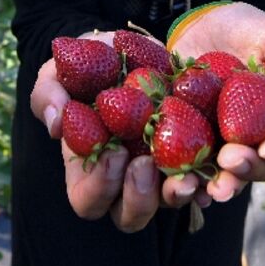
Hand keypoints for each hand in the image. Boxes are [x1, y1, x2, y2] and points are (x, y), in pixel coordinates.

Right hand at [31, 31, 208, 229]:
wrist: (132, 48)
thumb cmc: (86, 64)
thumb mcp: (59, 71)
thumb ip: (48, 94)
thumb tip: (55, 125)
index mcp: (89, 169)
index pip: (88, 201)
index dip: (99, 187)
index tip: (113, 152)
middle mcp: (126, 180)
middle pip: (130, 217)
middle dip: (138, 198)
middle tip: (145, 163)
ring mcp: (161, 171)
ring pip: (170, 204)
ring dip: (178, 195)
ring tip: (185, 175)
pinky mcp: (193, 155)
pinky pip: (207, 180)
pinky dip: (212, 180)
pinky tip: (216, 167)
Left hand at [169, 3, 264, 201]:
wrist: (201, 19)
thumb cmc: (249, 28)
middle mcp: (260, 137)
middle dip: (250, 169)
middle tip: (231, 158)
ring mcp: (225, 141)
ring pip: (230, 175)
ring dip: (222, 184)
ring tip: (210, 187)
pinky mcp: (193, 140)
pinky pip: (193, 168)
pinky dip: (190, 182)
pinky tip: (184, 186)